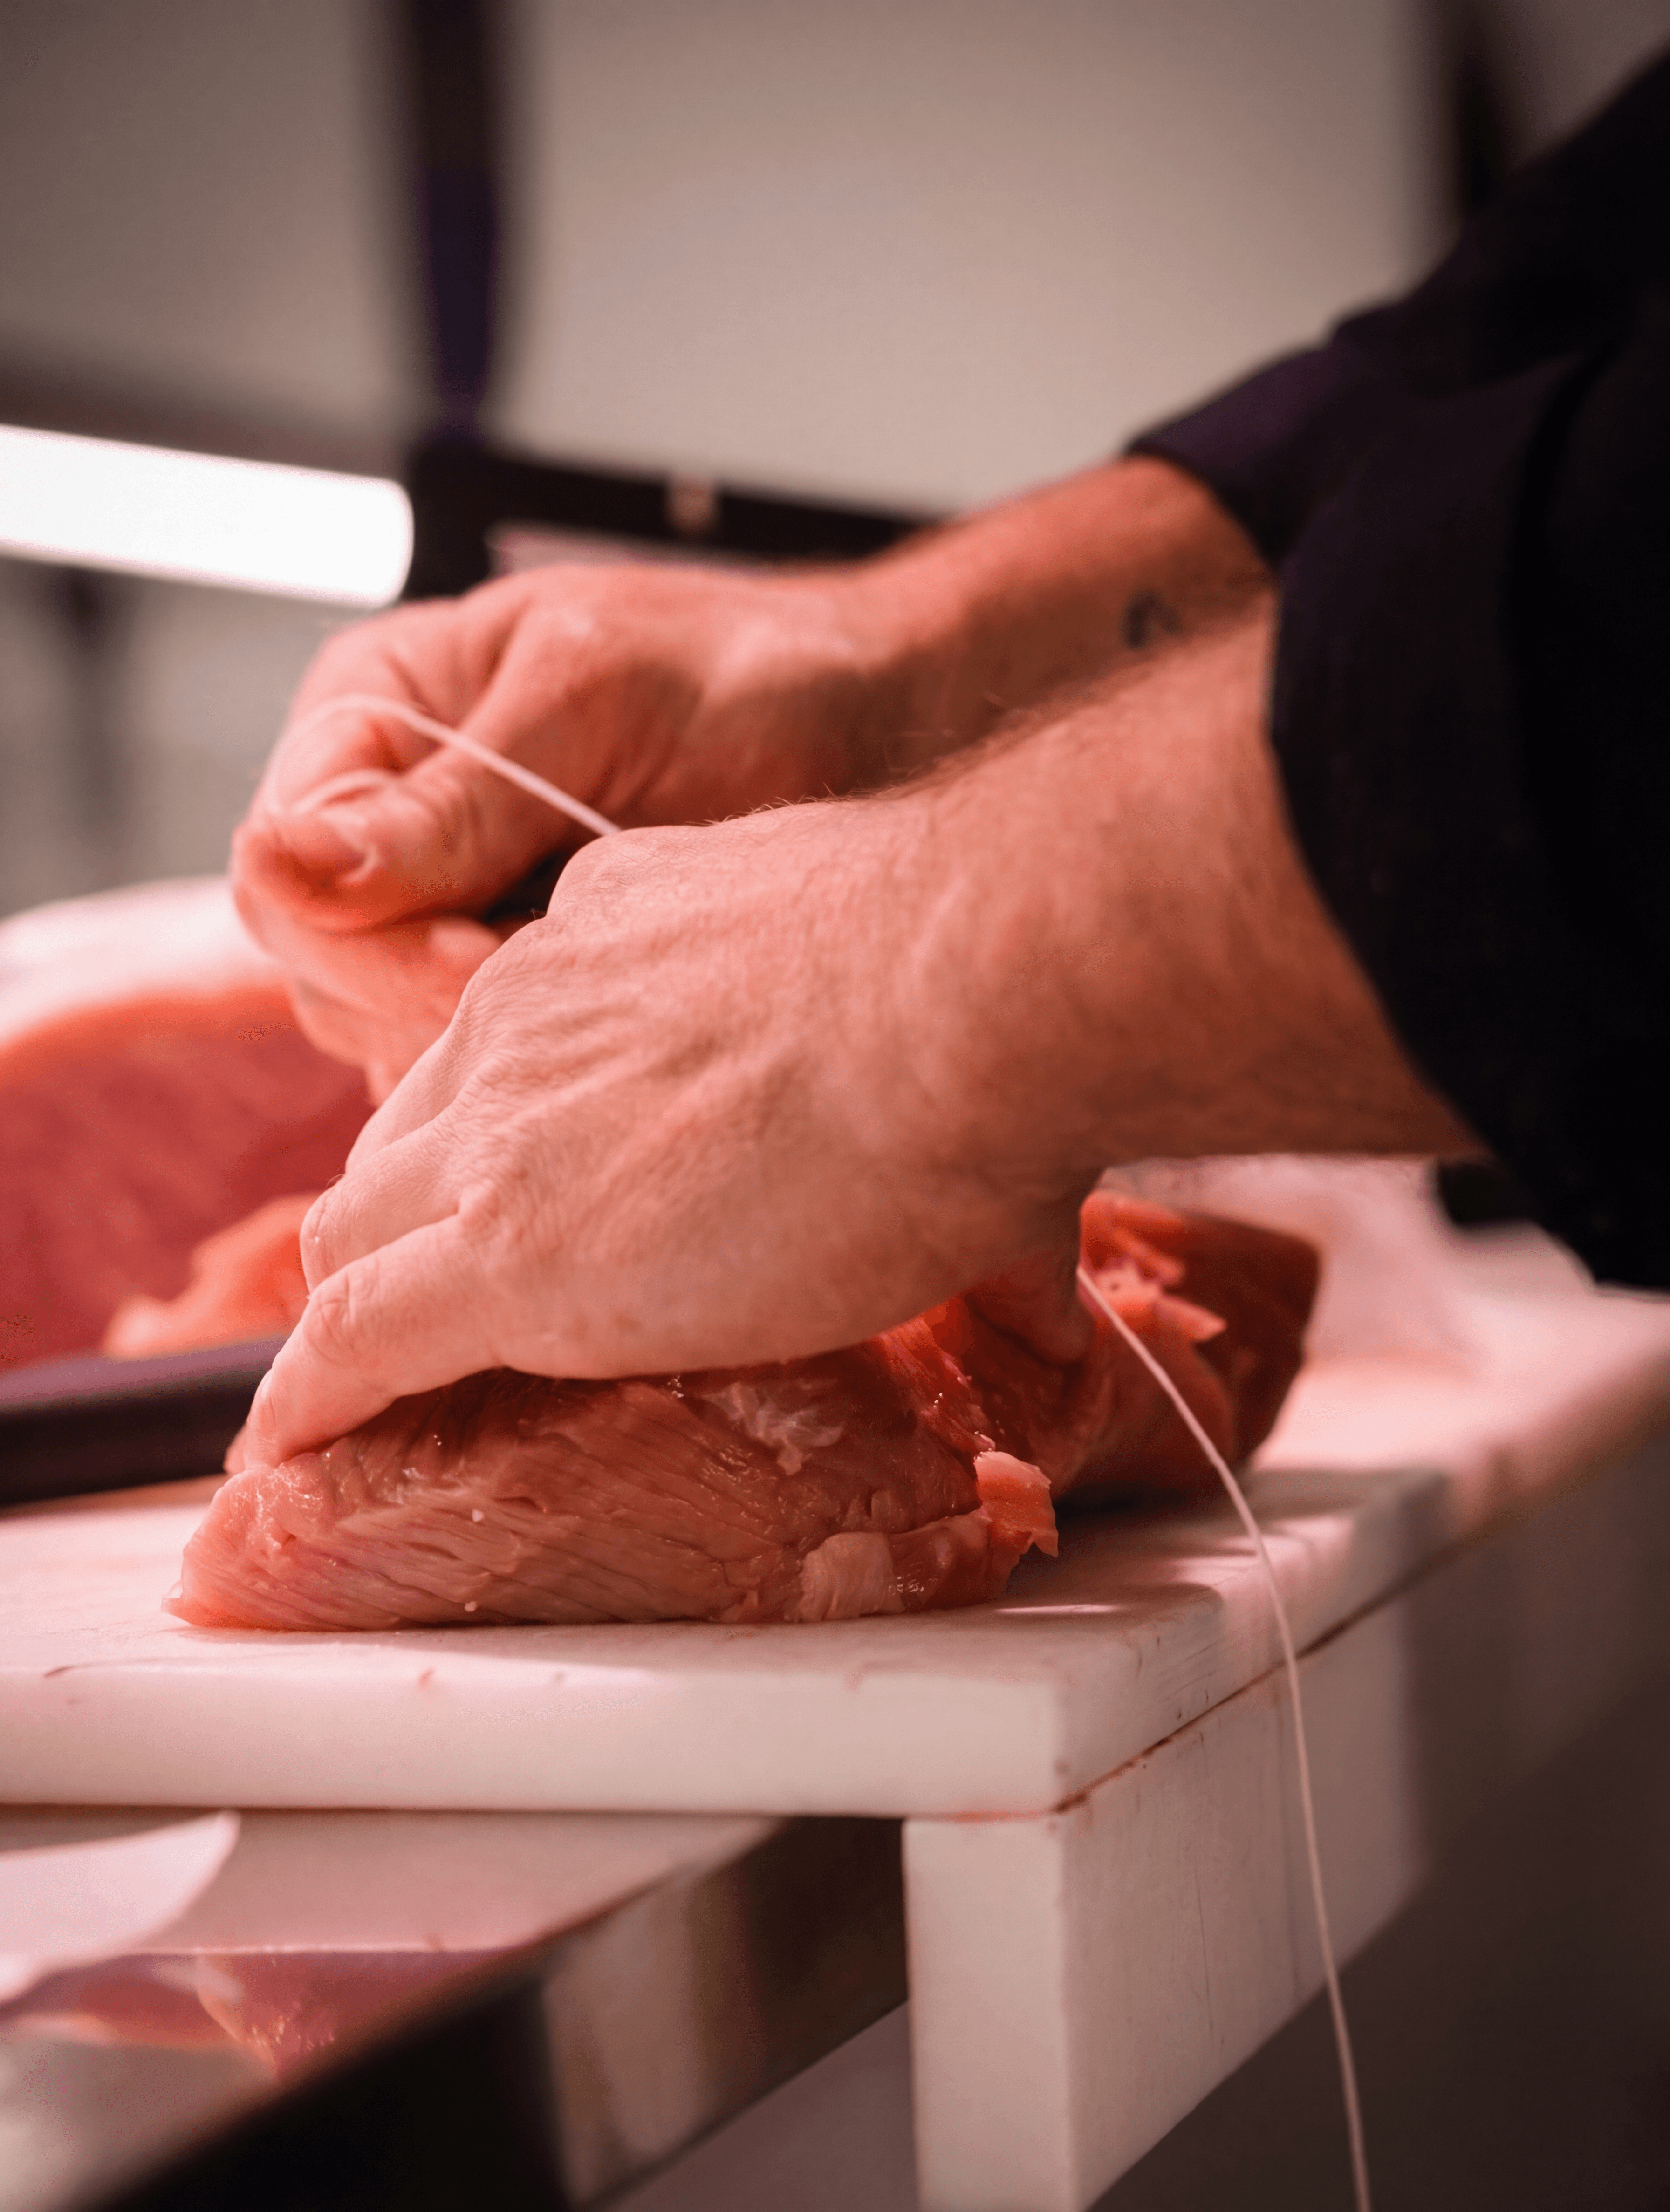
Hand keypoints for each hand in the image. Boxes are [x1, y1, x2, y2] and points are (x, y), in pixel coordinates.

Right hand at [230, 459, 1267, 1097]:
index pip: (283, 863)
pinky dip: (525, 1072)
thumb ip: (451, 797)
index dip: (366, 934)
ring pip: (384, 1025)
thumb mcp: (597, 703)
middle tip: (558, 1004)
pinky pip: (463, 1059)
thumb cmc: (755, 677)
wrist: (877, 725)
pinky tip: (612, 1052)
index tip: (486, 966)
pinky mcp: (516, 976)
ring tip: (606, 1016)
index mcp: (375, 712)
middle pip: (321, 962)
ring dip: (473, 1050)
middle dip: (425, 1000)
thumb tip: (286, 864)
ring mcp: (450, 904)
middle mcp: (390, 816)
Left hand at [242, 605, 1468, 1467]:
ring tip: (339, 1391)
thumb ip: (923, 1147)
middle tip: (411, 1300)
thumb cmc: (982, 994)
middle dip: (396, 1220)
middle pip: (405, 1134)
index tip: (489, 1192)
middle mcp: (533, 1017)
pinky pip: (357, 1336)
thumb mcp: (903, 1021)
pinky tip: (291, 1446)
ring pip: (357, 1229)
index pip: (505, 1056)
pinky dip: (315, 1396)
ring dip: (350, 1308)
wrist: (965, 991)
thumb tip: (1063, 1316)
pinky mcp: (505, 1251)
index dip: (482, 1140)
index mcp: (617, 947)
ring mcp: (506, 1129)